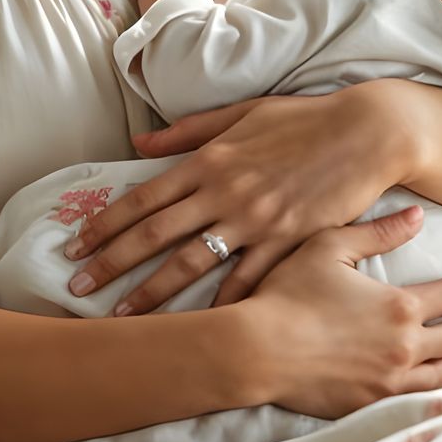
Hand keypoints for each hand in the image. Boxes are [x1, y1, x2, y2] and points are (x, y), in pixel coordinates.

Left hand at [63, 84, 410, 313]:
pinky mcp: (289, 241)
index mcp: (209, 159)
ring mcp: (256, 220)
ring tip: (122, 318)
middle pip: (156, 236)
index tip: (75, 247)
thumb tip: (138, 142)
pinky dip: (221, 306)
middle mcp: (224, 191)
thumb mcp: (241, 113)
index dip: (104, 225)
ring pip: (192, 264)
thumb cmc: (302, 119)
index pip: (143, 198)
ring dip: (152, 294)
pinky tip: (199, 328)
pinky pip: (248, 281)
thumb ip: (188, 131)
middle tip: (77, 289)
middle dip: (111, 265)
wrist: (365, 132)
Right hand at [241, 207, 441, 418]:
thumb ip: (378, 233)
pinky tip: (439, 378)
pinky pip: (420, 397)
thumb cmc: (290, 293)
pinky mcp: (373, 404)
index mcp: (400, 307)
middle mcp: (405, 347)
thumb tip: (418, 216)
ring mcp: (391, 382)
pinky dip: (440, 385)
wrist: (259, 349)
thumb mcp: (331, 248)